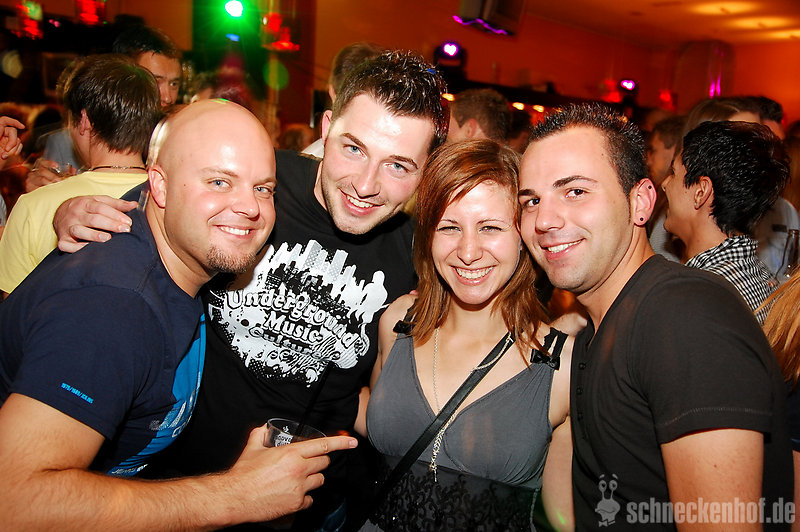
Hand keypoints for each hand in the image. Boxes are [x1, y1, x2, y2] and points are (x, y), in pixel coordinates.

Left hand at [0, 116, 23, 167]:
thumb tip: (16, 138)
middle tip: (6, 150)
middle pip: (14, 131)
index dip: (14, 122)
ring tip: (4, 155)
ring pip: (18, 141)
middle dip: (13, 142)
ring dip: (13, 149)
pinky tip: (7, 156)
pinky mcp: (9, 149)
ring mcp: (6, 142)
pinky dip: (14, 153)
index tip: (22, 127)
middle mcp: (2, 135)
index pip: (5, 121)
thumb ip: (3, 132)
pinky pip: (18, 148)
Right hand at [25, 159, 75, 191]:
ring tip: (56, 186)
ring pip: (41, 179)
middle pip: (43, 171)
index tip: (56, 165)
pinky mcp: (29, 188)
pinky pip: (37, 187)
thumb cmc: (48, 184)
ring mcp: (30, 180)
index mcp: (39, 168)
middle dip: (53, 176)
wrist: (37, 195)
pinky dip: (44, 189)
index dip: (49, 163)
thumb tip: (73, 170)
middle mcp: (34, 173)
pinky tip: (49, 191)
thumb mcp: (56, 177)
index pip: (42, 163)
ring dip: (50, 183)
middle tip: (60, 181)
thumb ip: (65, 173)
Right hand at [53, 195, 136, 252]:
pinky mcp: (62, 240)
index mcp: (85, 203)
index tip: (128, 222)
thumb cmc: (84, 208)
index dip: (115, 215)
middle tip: (124, 230)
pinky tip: (89, 249)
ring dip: (93, 235)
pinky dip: (76, 248)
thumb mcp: (98, 201)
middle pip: (93, 219)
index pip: (101, 208)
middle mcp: (75, 215)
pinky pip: (67, 245)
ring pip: (79, 230)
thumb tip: (135, 205)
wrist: (58, 213)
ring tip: (108, 238)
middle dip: (110, 224)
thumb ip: (116, 203)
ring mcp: (68, 227)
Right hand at [224, 426, 356, 522]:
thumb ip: (261, 434)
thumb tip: (263, 429)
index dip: (340, 443)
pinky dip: (305, 496)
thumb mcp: (253, 447)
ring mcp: (299, 488)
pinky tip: (293, 493)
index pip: (322, 445)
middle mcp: (299, 469)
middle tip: (307, 462)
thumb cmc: (243, 474)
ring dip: (313, 477)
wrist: (236, 497)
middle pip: (323, 462)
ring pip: (319, 480)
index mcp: (291, 453)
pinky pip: (310, 499)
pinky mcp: (296, 504)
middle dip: (318, 461)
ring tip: (298, 477)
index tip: (351, 442)